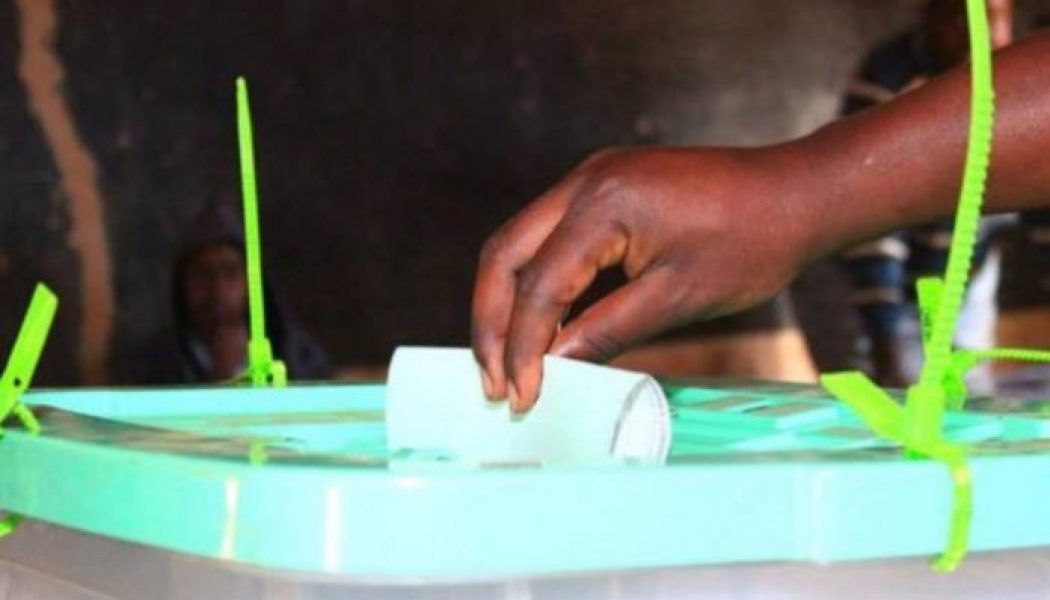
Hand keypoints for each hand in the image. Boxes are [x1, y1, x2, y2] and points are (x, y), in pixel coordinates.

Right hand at [471, 146, 820, 412]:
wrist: (797, 193)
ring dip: (508, 304)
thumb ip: (606, 332)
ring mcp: (590, 180)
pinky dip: (537, 283)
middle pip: (504, 255)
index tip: (521, 396)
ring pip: (518, 244)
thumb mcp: (678, 299)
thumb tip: (551, 368)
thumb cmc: (752, 243)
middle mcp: (584, 181)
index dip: (524, 347)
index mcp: (604, 203)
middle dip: (492, 323)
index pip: (539, 284)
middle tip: (493, 382)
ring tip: (509, 363)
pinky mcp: (602, 189)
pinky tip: (543, 325)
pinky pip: (548, 237)